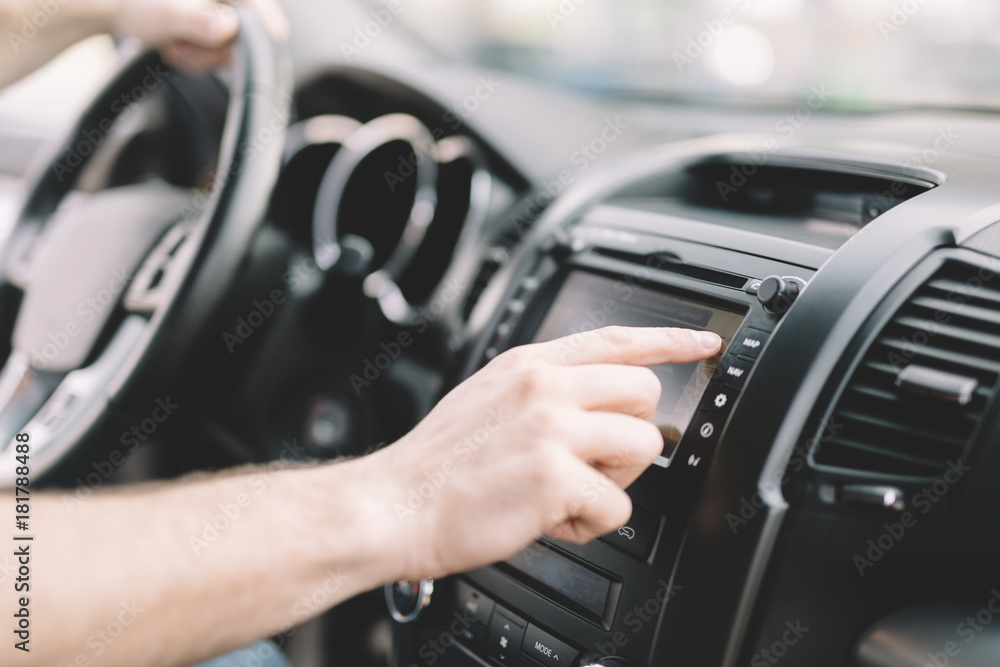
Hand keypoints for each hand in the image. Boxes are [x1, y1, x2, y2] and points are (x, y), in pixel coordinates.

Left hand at [114, 0, 288, 70]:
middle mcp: (221, 0)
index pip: (257, 3)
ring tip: (175, 47)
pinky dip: (198, 58)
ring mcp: (215, 14)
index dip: (268, 20)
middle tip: (184, 50)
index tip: (276, 37)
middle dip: (215, 49)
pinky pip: (216, 52)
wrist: (108, 7)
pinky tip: (176, 49)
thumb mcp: (170, 13)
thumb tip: (229, 28)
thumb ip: (200, 20)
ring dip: (203, 57)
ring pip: (229, 47)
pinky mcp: (208, 28)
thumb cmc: (136, 1)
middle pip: (245, 32)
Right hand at [369, 325, 721, 579]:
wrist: (394, 504)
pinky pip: (617, 506)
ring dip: (616, 480)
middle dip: (634, 433)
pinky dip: (590, 524)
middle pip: (645, 394)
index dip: (668, 339)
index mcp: (529, 365)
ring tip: (569, 492)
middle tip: (597, 460)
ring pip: (644, 447)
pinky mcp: (556, 476)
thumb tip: (590, 402)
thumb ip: (539, 389)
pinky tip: (552, 519)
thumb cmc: (437, 464)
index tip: (701, 342)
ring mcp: (552, 428)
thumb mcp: (487, 397)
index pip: (615, 338)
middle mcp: (545, 387)